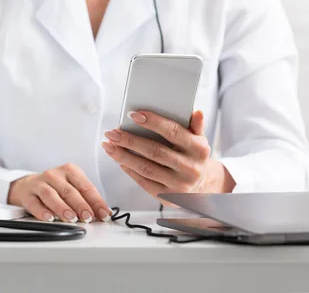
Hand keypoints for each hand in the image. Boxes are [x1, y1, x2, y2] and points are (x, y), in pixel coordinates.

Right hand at [8, 163, 111, 222]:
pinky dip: (42, 211)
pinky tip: (49, 218)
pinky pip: (35, 203)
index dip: (96, 202)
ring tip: (71, 218)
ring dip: (62, 208)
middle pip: (69, 191)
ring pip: (51, 195)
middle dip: (81, 205)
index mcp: (70, 170)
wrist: (27, 185)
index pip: (86, 187)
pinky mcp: (27, 194)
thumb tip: (103, 214)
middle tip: (88, 217)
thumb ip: (86, 199)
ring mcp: (39, 183)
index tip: (104, 214)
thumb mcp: (72, 186)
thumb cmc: (55, 187)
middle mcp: (54, 175)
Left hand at [101, 110, 234, 200]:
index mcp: (199, 149)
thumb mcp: (199, 141)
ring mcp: (178, 184)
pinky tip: (118, 159)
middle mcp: (190, 168)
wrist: (200, 188)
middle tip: (112, 132)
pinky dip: (128, 169)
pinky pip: (143, 181)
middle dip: (130, 141)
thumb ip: (196, 126)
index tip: (132, 115)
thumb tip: (197, 113)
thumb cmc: (193, 157)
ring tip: (108, 145)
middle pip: (155, 151)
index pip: (173, 132)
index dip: (152, 122)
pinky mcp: (166, 196)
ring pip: (145, 168)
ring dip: (123, 156)